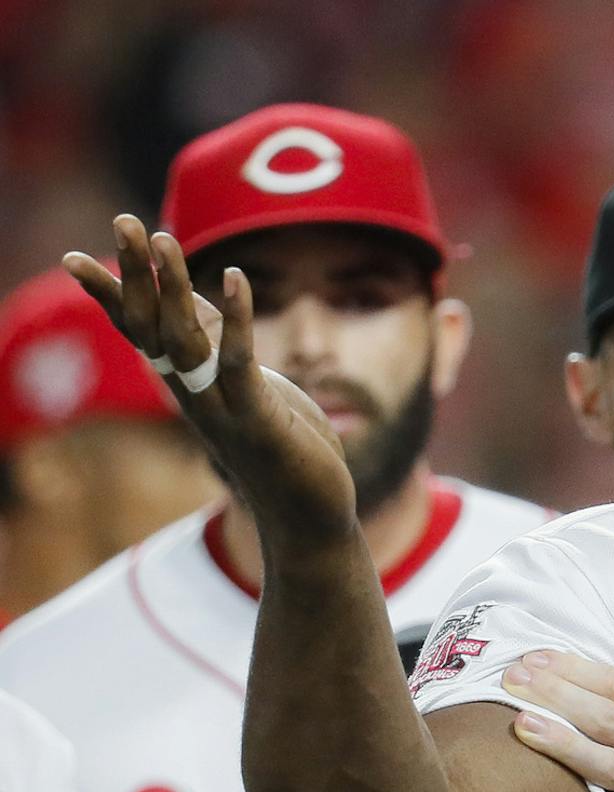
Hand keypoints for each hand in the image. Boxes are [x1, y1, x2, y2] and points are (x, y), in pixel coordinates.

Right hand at [62, 216, 355, 545]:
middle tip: (123, 221)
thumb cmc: (283, 448)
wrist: (308, 517)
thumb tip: (193, 301)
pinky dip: (235, 318)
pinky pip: (238, 362)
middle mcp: (193, 395)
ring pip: (184, 341)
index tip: (73, 257)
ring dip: (173, 289)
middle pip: (152, 327)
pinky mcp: (258, 418)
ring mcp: (221, 408)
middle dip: (136, 274)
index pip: (138, 334)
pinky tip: (236, 279)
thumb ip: (218, 348)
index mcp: (188, 387)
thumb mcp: (247, 386)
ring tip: (164, 239)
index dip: (109, 296)